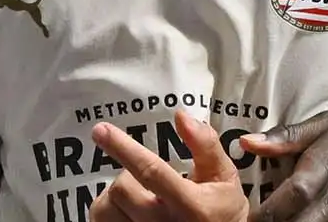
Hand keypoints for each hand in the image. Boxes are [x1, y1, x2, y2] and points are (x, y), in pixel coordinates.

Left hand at [89, 109, 248, 221]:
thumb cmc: (222, 212)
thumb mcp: (225, 177)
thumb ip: (205, 145)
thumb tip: (180, 116)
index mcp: (191, 206)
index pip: (151, 172)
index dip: (124, 149)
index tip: (102, 130)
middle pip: (122, 189)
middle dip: (128, 176)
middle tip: (146, 180)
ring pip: (105, 209)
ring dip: (115, 196)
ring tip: (137, 197)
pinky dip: (108, 212)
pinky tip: (127, 211)